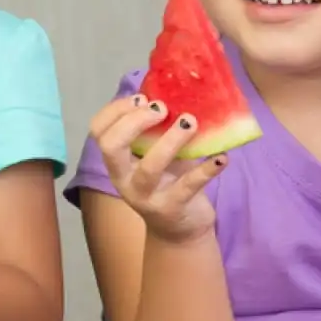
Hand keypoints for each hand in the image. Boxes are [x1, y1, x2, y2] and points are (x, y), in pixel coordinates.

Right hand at [90, 94, 228, 244]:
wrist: (180, 230)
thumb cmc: (168, 182)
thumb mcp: (156, 156)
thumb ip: (156, 131)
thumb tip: (172, 89)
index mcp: (117, 162)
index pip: (98, 132)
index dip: (115, 110)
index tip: (141, 98)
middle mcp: (124, 179)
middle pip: (112, 147)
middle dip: (134, 122)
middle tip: (162, 109)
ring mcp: (146, 196)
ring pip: (150, 167)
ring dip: (170, 140)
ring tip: (190, 122)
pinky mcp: (172, 209)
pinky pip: (188, 186)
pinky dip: (206, 169)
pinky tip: (221, 157)